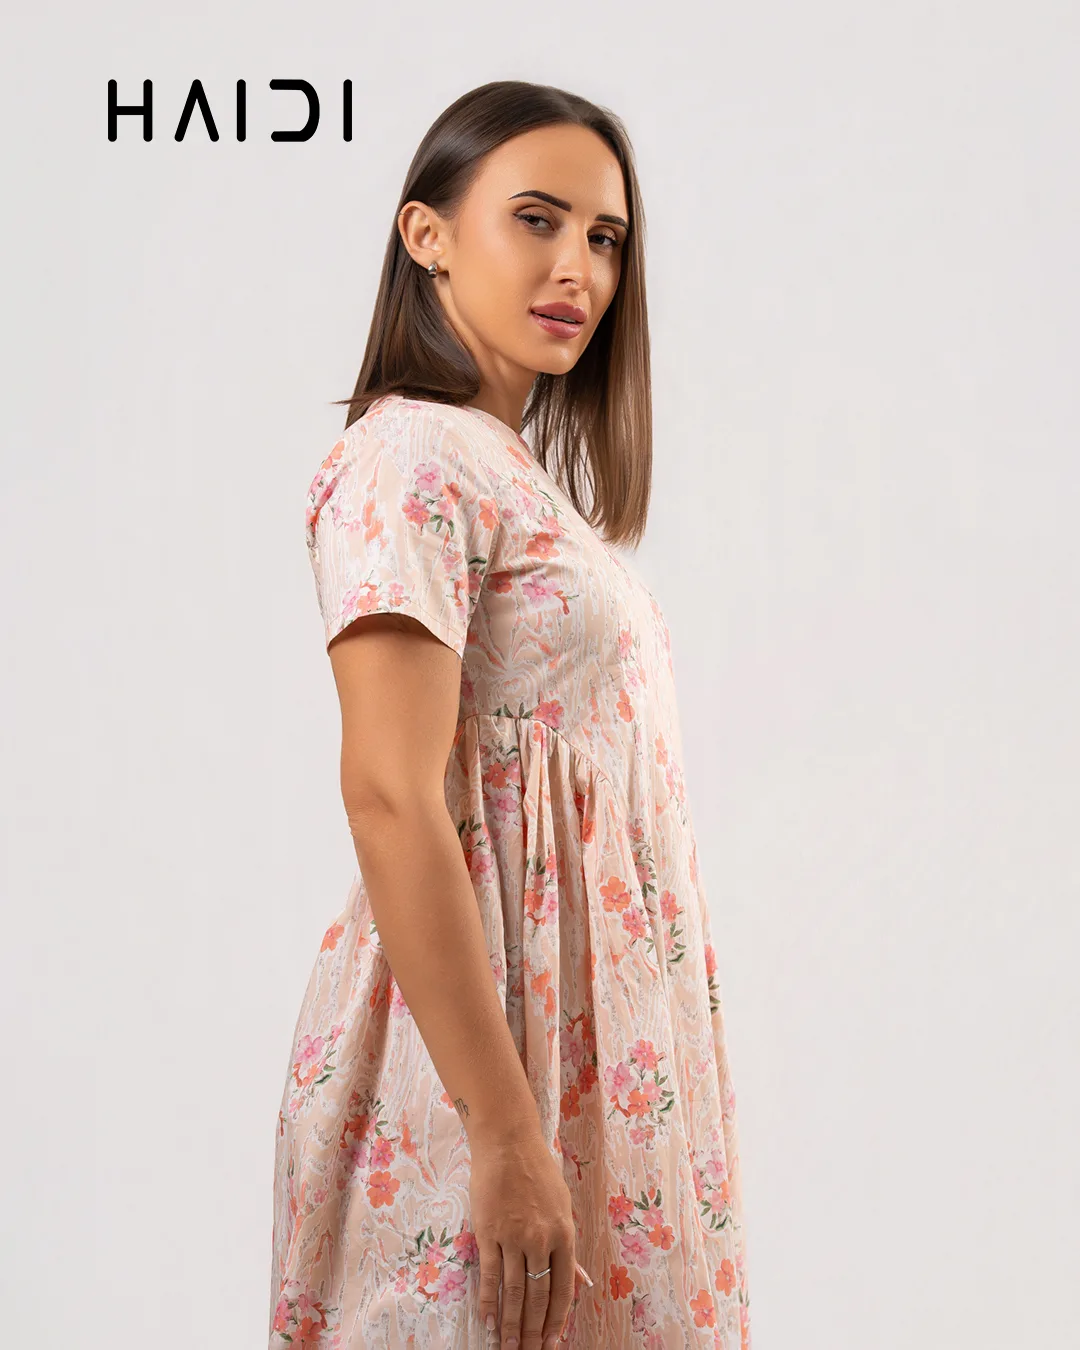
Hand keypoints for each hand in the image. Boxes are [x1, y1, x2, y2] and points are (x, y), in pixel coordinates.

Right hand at [469, 1125, 577, 1349]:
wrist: (508, 1141)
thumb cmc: (538, 1172)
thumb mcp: (563, 1206)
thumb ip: (568, 1247)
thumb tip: (583, 1281)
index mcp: (564, 1234)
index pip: (563, 1290)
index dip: (557, 1321)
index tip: (551, 1344)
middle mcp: (541, 1239)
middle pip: (537, 1296)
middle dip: (532, 1331)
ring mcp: (514, 1236)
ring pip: (513, 1291)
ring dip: (510, 1324)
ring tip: (507, 1347)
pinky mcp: (489, 1231)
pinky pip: (489, 1274)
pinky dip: (488, 1301)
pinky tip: (487, 1321)